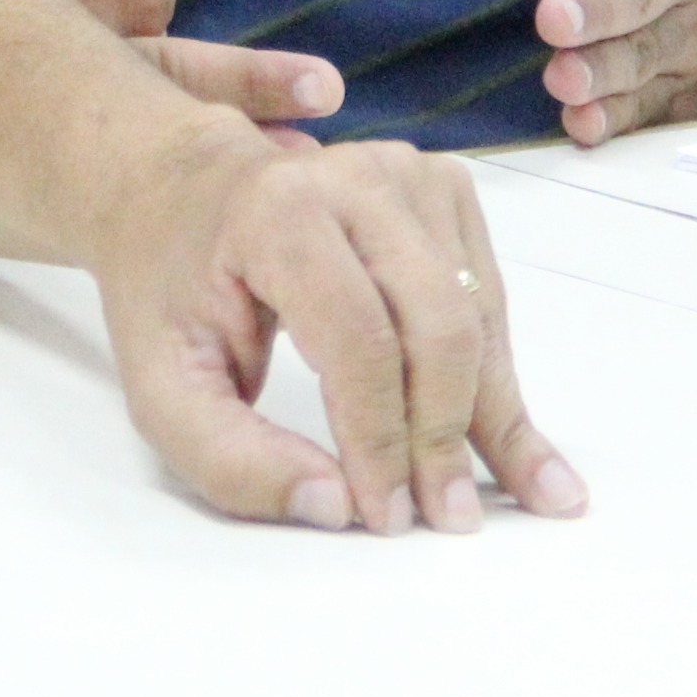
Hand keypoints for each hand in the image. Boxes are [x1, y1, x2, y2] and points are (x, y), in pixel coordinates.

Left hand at [92, 117, 585, 533]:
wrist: (180, 193)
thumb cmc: (170, 292)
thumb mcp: (163, 388)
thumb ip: (231, 460)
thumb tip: (337, 507)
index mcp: (278, 212)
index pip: (359, 339)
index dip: (381, 437)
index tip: (387, 516)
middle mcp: (356, 179)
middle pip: (436, 326)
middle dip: (446, 434)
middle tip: (450, 519)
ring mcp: (408, 177)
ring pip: (476, 317)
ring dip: (498, 413)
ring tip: (534, 491)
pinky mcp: (442, 190)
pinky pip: (485, 300)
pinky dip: (494, 373)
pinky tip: (507, 433)